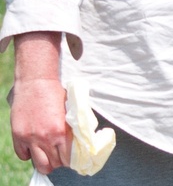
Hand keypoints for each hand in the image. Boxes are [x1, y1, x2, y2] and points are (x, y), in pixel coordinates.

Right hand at [11, 33, 71, 174]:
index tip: (71, 158)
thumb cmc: (55, 94)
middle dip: (58, 163)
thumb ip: (71, 129)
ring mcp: (30, 138)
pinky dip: (29, 154)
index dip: (70, 160)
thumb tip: (78, 143)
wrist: (36, 82)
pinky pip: (23, 156)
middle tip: (60, 157)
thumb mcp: (69, 111)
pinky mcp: (18, 136)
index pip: (67, 158)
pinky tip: (34, 147)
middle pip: (53, 164)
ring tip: (48, 156)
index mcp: (61, 131)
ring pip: (39, 164)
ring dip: (45, 163)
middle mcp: (45, 138)